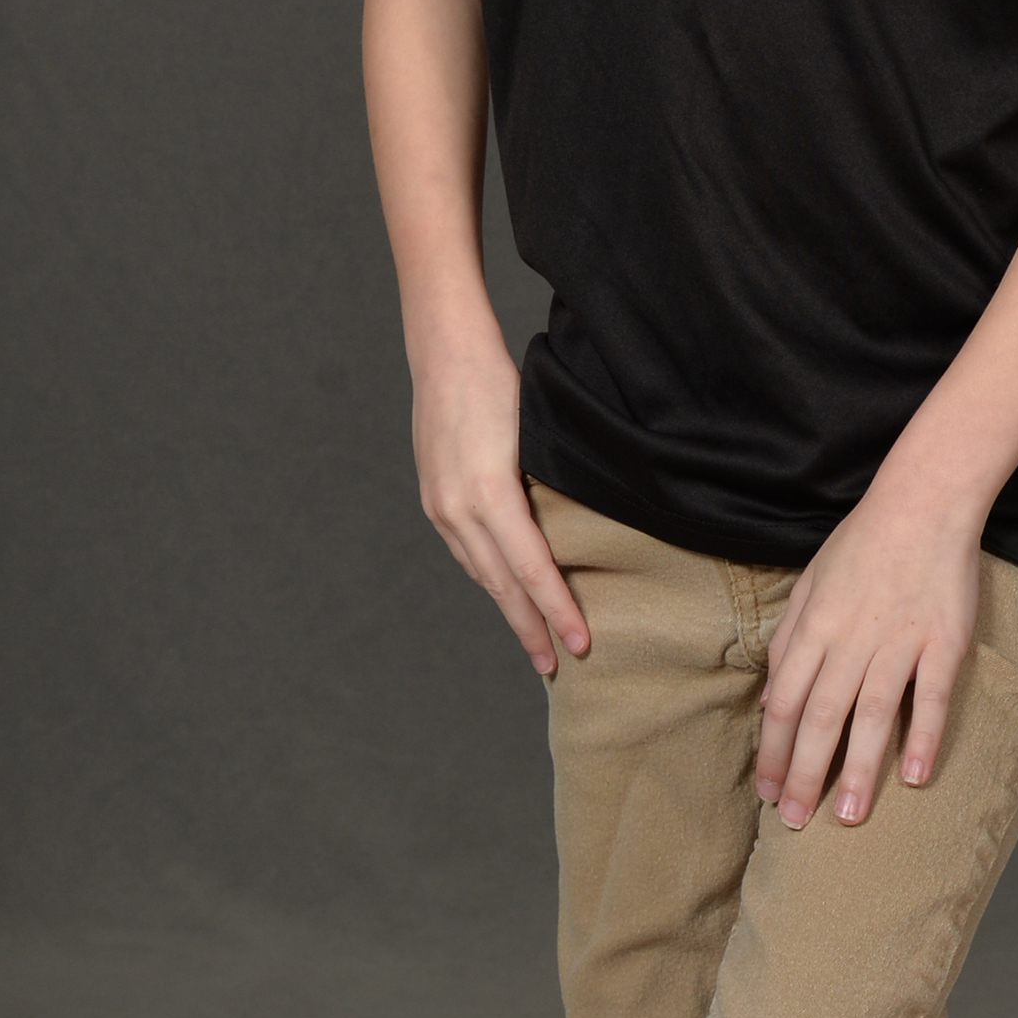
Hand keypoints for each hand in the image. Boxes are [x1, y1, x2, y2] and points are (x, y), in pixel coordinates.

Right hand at [411, 333, 588, 673]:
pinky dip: (491, 576)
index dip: (558, 610)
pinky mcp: (435, 499)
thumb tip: (577, 538)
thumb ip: (548, 491)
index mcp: (488, 495)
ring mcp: (441, 507)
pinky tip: (507, 589)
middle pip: (502, 585)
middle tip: (557, 665)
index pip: (532, 569)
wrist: (446, 352)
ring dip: (510, 607)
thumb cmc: (503, 384)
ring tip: (536, 638)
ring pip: (482, 572)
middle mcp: (458, 510)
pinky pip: (467, 551)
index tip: (582, 643)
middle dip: (531, 629)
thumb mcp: (536, 437)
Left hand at [754, 484, 979, 828]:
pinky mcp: (944, 642)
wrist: (923, 504)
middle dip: (804, 775)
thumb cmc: (861, 545)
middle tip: (795, 823)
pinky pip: (932, 697)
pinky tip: (914, 777)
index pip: (783, 702)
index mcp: (814, 627)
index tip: (767, 791)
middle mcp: (852, 640)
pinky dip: (923, 737)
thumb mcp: (809, 583)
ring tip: (848, 817)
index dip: (772, 752)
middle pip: (820, 718)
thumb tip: (772, 694)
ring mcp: (900, 642)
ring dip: (858, 770)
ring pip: (872, 716)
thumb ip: (790, 638)